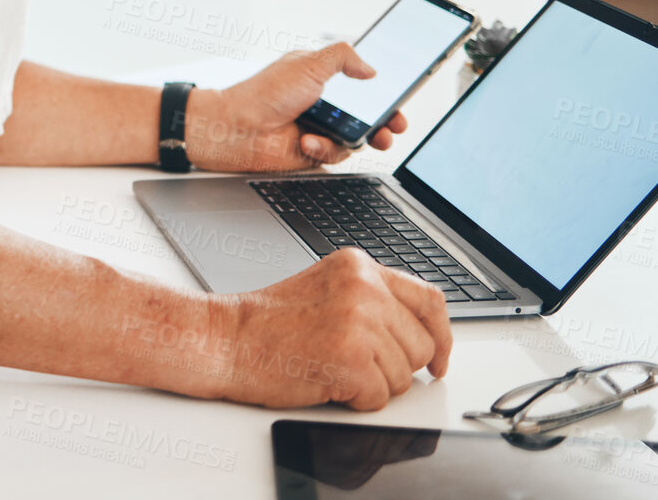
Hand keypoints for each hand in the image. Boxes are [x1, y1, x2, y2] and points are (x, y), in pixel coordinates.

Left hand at [185, 42, 407, 171]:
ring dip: (364, 137)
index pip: (361, 81)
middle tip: (396, 125)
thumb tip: (371, 69)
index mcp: (321, 76)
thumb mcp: (308, 63)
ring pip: (358, 137)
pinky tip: (308, 141)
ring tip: (374, 137)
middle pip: (367, 114)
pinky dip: (326, 149)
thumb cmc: (264, 93)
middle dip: (387, 121)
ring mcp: (319, 127)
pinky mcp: (313, 150)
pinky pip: (337, 154)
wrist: (236, 129)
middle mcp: (323, 102)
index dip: (383, 91)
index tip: (401, 97)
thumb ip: (343, 58)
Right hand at [210, 249, 451, 409]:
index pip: (430, 300)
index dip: (442, 337)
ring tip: (330, 366)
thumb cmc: (266, 323)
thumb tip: (419, 336)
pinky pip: (379, 398)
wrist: (225, 339)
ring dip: (372, 385)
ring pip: (404, 377)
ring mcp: (359, 323)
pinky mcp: (351, 360)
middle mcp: (364, 289)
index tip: (439, 359)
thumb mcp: (326, 290)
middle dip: (395, 367)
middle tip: (355, 365)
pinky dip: (355, 400)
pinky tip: (325, 379)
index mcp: (358, 267)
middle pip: (422, 347)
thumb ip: (372, 301)